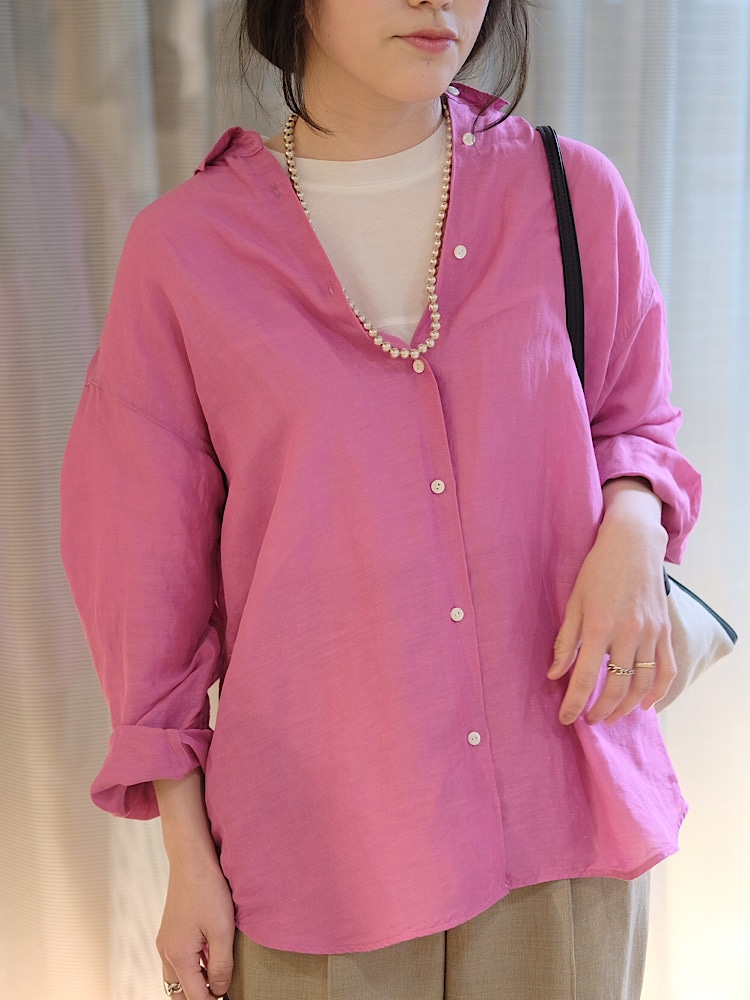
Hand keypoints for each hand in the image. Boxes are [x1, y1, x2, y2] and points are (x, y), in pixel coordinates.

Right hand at [153, 770, 234, 998]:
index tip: (230, 997)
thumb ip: (222, 965)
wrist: (191, 859)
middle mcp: (165, 952)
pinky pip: (176, 962)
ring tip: (218, 977)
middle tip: (223, 990)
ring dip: (195, 983)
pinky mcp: (169, 931)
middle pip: (180, 992)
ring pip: (176, 978)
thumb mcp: (222, 930)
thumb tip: (220, 991)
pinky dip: (191, 968)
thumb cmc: (209, 890)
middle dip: (200, 996)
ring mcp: (164, 941)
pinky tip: (210, 958)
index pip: (195, 996)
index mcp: (177, 956)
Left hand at [548, 478, 676, 724]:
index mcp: (598, 626)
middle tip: (590, 719)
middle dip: (601, 710)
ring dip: (627, 707)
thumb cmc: (597, 570)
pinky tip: (646, 704)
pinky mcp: (665, 630)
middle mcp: (627, 633)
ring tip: (612, 715)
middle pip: (617, 688)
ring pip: (643, 684)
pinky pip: (667, 669)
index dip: (574, 703)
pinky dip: (658, 691)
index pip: (584, 677)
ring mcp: (651, 633)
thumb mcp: (573, 602)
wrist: (632, 544)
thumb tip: (554, 674)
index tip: (567, 719)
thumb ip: (566, 641)